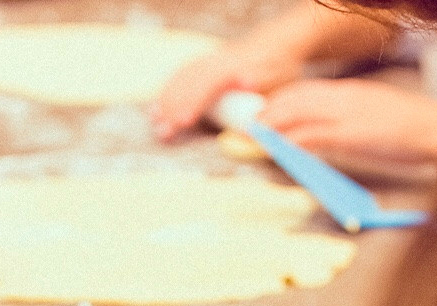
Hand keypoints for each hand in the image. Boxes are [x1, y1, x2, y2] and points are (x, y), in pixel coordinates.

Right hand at [152, 41, 311, 140]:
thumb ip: (260, 92)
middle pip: (189, 83)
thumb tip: (247, 97)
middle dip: (174, 108)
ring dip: (167, 101)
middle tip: (163, 131)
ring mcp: (209, 61)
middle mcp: (217, 61)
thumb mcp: (278, 80)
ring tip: (156, 122)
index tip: (184, 121)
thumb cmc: (280, 69)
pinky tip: (159, 104)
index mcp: (234, 67)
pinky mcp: (205, 64)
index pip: (208, 84)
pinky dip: (168, 90)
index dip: (194, 103)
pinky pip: (181, 74)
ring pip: (182, 79)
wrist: (278, 44)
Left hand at [260, 80, 436, 175]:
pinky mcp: (352, 133)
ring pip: (300, 113)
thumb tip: (329, 136)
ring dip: (274, 124)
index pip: (308, 90)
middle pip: (297, 98)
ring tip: (254, 135)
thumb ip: (350, 124)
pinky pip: (314, 135)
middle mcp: (347, 97)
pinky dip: (292, 141)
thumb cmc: (412, 131)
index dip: (282, 100)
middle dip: (270, 110)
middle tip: (249, 124)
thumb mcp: (376, 120)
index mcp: (353, 92)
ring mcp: (348, 114)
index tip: (264, 111)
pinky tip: (278, 148)